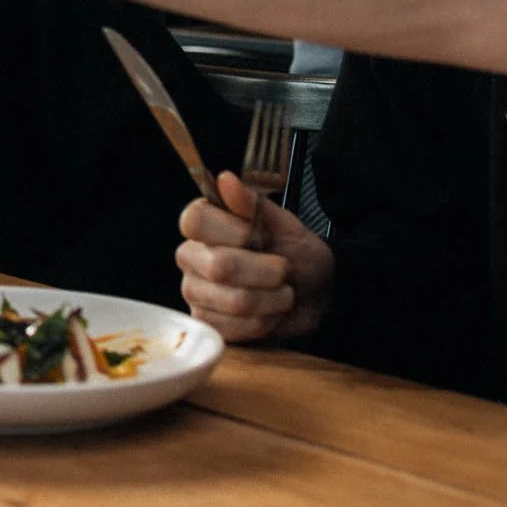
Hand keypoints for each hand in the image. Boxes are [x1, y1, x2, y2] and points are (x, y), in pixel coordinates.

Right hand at [175, 171, 334, 342]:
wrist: (314, 294)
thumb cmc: (297, 255)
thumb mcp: (284, 224)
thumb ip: (253, 203)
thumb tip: (225, 179)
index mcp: (204, 224)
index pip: (194, 221)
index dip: (231, 231)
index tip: (257, 236)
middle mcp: (191, 256)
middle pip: (219, 266)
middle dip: (267, 271)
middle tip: (284, 270)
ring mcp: (195, 292)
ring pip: (234, 300)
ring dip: (273, 299)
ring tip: (282, 293)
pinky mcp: (207, 324)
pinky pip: (237, 328)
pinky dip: (266, 321)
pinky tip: (270, 312)